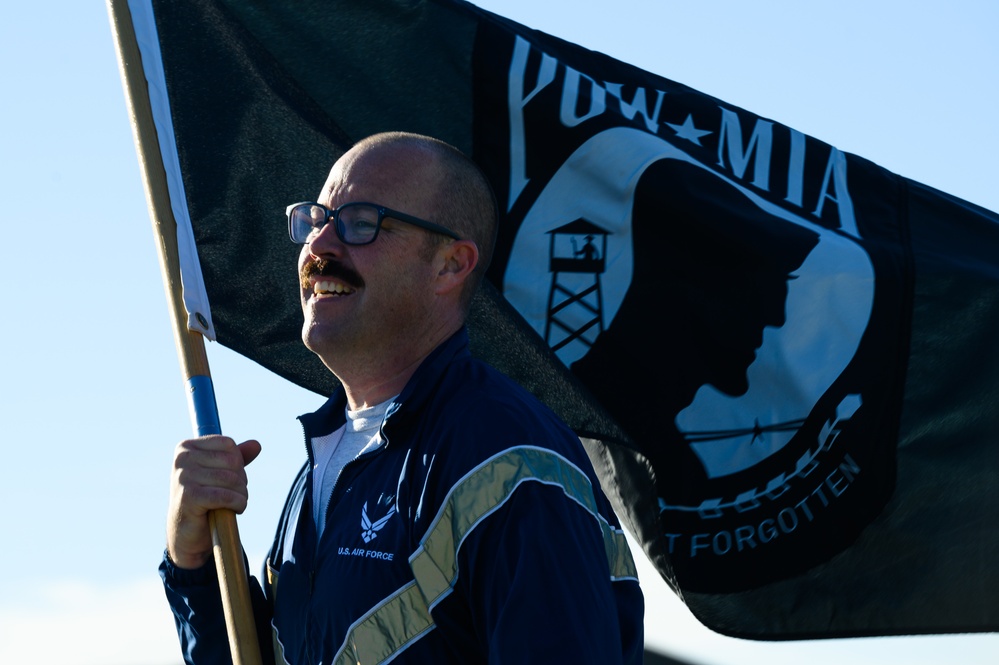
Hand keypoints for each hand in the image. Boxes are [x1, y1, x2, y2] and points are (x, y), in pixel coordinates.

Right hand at [166, 436, 261, 569]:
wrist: (185, 533)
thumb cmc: (203, 499)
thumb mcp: (218, 474)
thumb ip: (236, 457)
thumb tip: (256, 445)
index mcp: (186, 447)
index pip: (228, 445)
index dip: (238, 464)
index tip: (229, 479)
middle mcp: (182, 458)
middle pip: (232, 461)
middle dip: (241, 480)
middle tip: (234, 494)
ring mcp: (183, 477)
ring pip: (231, 479)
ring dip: (242, 494)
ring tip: (236, 503)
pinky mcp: (189, 496)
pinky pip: (226, 496)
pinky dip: (238, 504)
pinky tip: (236, 510)